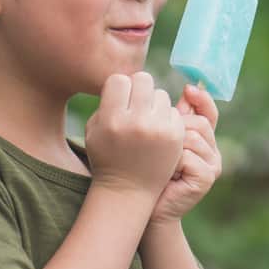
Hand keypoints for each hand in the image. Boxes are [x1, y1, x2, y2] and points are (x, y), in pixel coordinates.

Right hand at [85, 72, 184, 197]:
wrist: (127, 189)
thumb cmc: (107, 155)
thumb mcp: (94, 130)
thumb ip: (106, 102)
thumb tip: (125, 81)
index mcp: (112, 119)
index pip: (120, 80)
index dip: (119, 88)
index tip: (119, 99)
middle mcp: (136, 122)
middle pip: (143, 79)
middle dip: (139, 88)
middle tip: (136, 103)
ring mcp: (158, 129)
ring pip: (160, 93)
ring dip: (153, 103)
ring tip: (146, 119)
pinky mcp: (175, 136)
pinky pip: (173, 110)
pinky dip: (165, 117)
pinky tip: (157, 131)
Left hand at [149, 84, 222, 225]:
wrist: (151, 210)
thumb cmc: (153, 173)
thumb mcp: (163, 142)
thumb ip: (174, 118)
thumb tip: (184, 89)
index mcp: (205, 140)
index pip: (209, 113)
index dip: (202, 99)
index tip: (188, 88)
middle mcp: (214, 152)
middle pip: (199, 123)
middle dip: (176, 128)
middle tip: (160, 143)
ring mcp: (213, 166)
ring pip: (193, 139)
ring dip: (171, 148)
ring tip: (161, 161)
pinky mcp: (207, 178)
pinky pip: (189, 157)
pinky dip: (173, 163)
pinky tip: (166, 173)